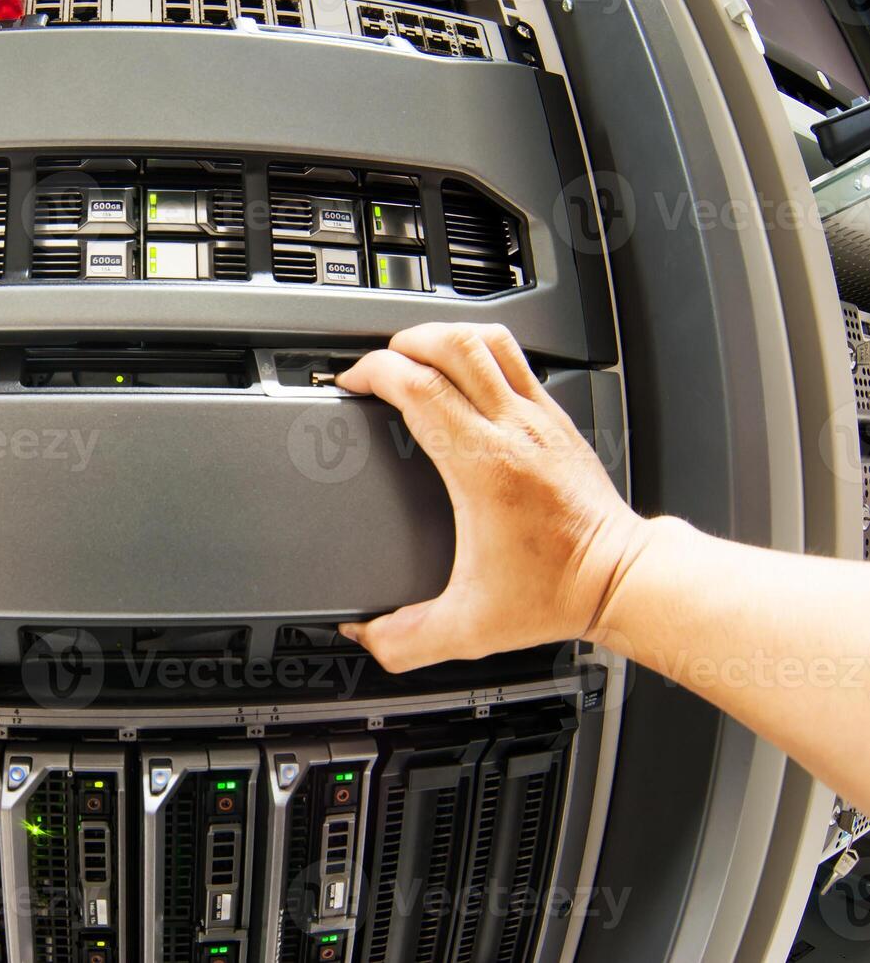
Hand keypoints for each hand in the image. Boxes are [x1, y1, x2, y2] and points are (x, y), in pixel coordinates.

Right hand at [335, 323, 648, 670]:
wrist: (621, 581)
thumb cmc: (557, 593)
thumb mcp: (467, 628)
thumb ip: (404, 638)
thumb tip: (362, 633)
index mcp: (482, 466)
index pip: (418, 385)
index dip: (373, 372)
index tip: (352, 384)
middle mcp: (512, 430)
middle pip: (451, 344)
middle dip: (402, 343)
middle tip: (379, 364)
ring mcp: (539, 419)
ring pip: (488, 340)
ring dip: (444, 336)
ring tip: (418, 355)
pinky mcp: (557, 420)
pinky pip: (515, 360)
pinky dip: (479, 353)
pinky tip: (464, 375)